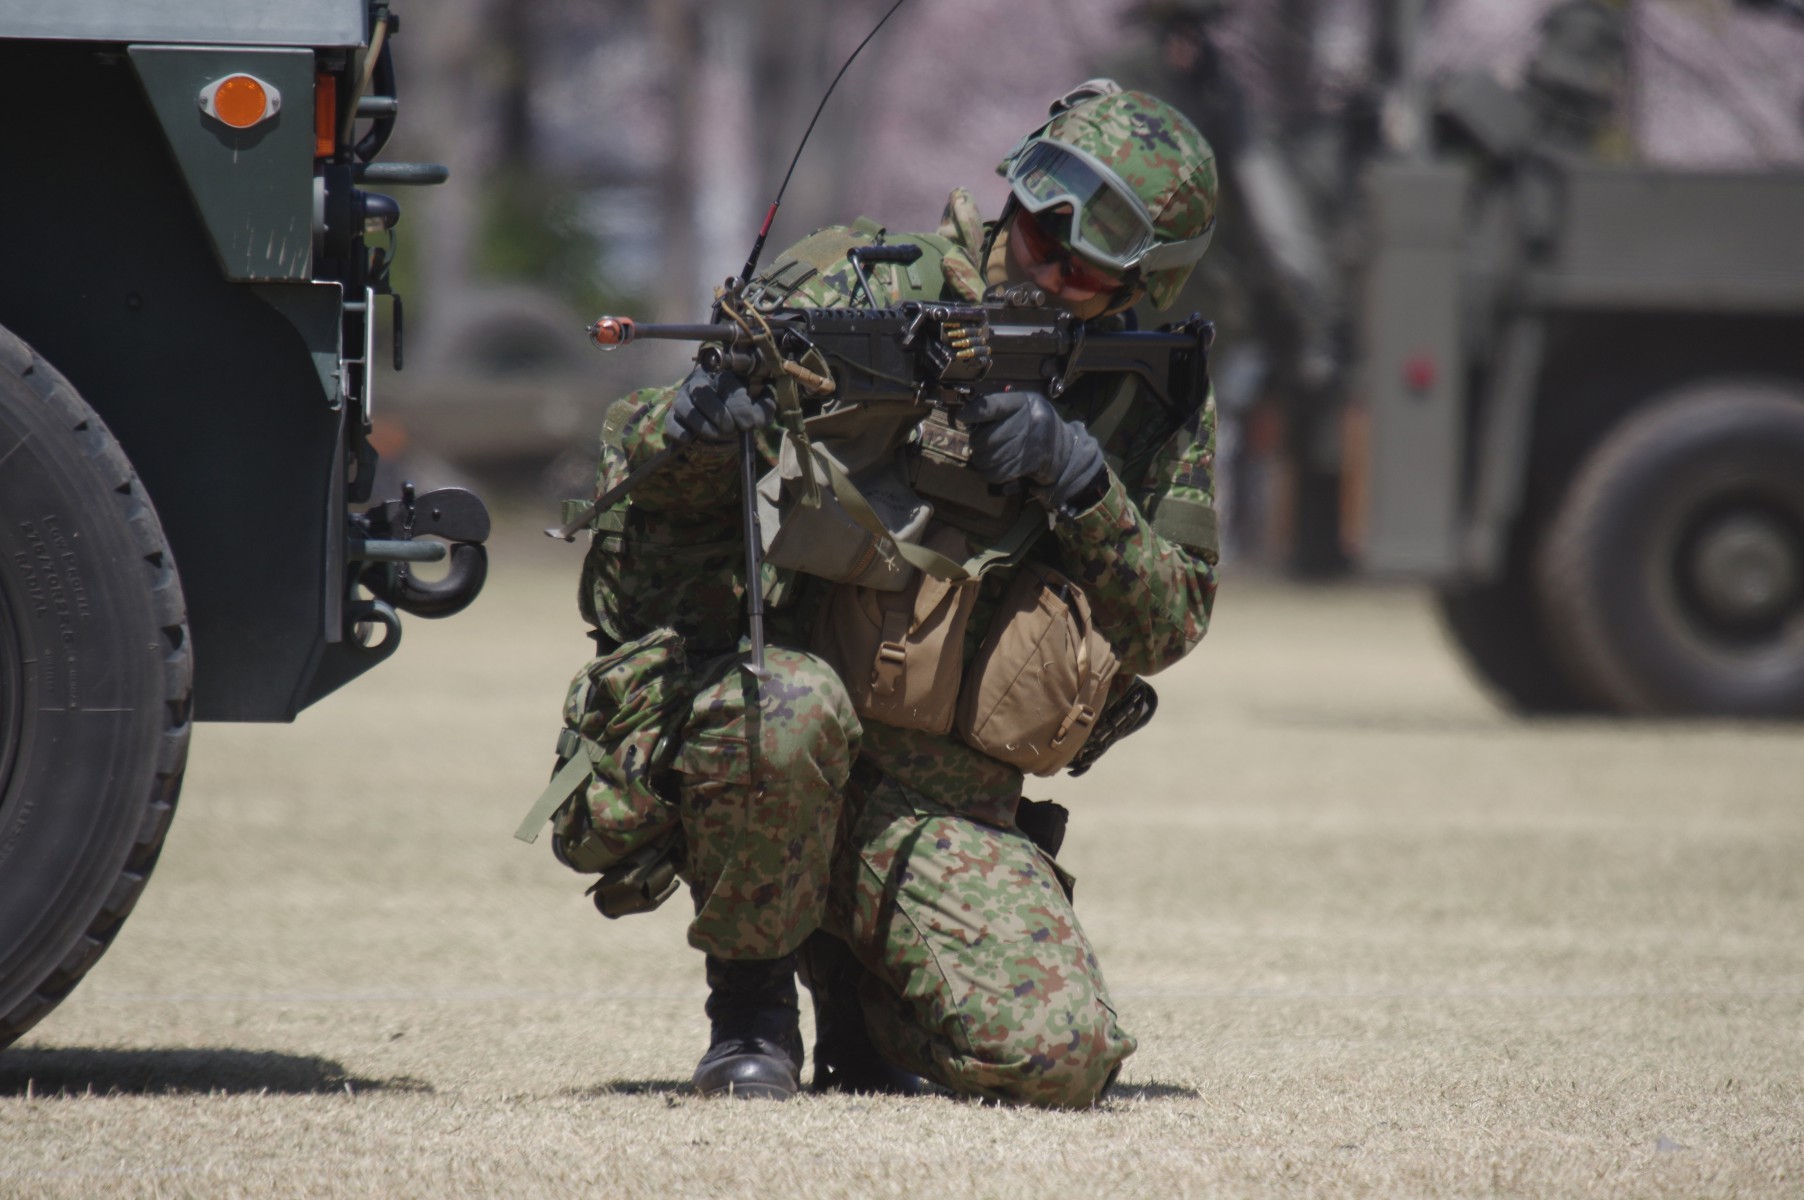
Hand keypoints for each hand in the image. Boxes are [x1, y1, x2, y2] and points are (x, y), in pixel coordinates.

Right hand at [663, 367, 774, 443]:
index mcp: (722, 375)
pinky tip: (692, 439)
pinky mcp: (672, 417)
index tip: (748, 424)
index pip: (727, 384)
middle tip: (731, 429)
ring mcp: (683, 399)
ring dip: (703, 425)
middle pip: (702, 392)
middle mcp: (699, 383)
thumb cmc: (738, 412)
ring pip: (685, 408)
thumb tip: (758, 418)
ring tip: (717, 435)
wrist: (720, 423)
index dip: (738, 406)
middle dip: (719, 414)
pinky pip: (671, 424)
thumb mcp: (755, 410)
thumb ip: (762, 411)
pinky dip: (681, 433)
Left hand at [960, 389, 1105, 511]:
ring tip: (984, 455)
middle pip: (986, 438)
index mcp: (1024, 403)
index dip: (974, 412)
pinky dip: (989, 473)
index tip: (962, 417)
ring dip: (981, 460)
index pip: (994, 406)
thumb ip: (999, 408)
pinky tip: (992, 467)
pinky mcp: (1028, 465)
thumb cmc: (1036, 424)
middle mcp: (1028, 422)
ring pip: (989, 458)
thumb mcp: (1023, 407)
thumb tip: (968, 416)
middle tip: (978, 442)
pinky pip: (997, 473)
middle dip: (977, 443)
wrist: (1065, 449)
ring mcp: (1029, 445)